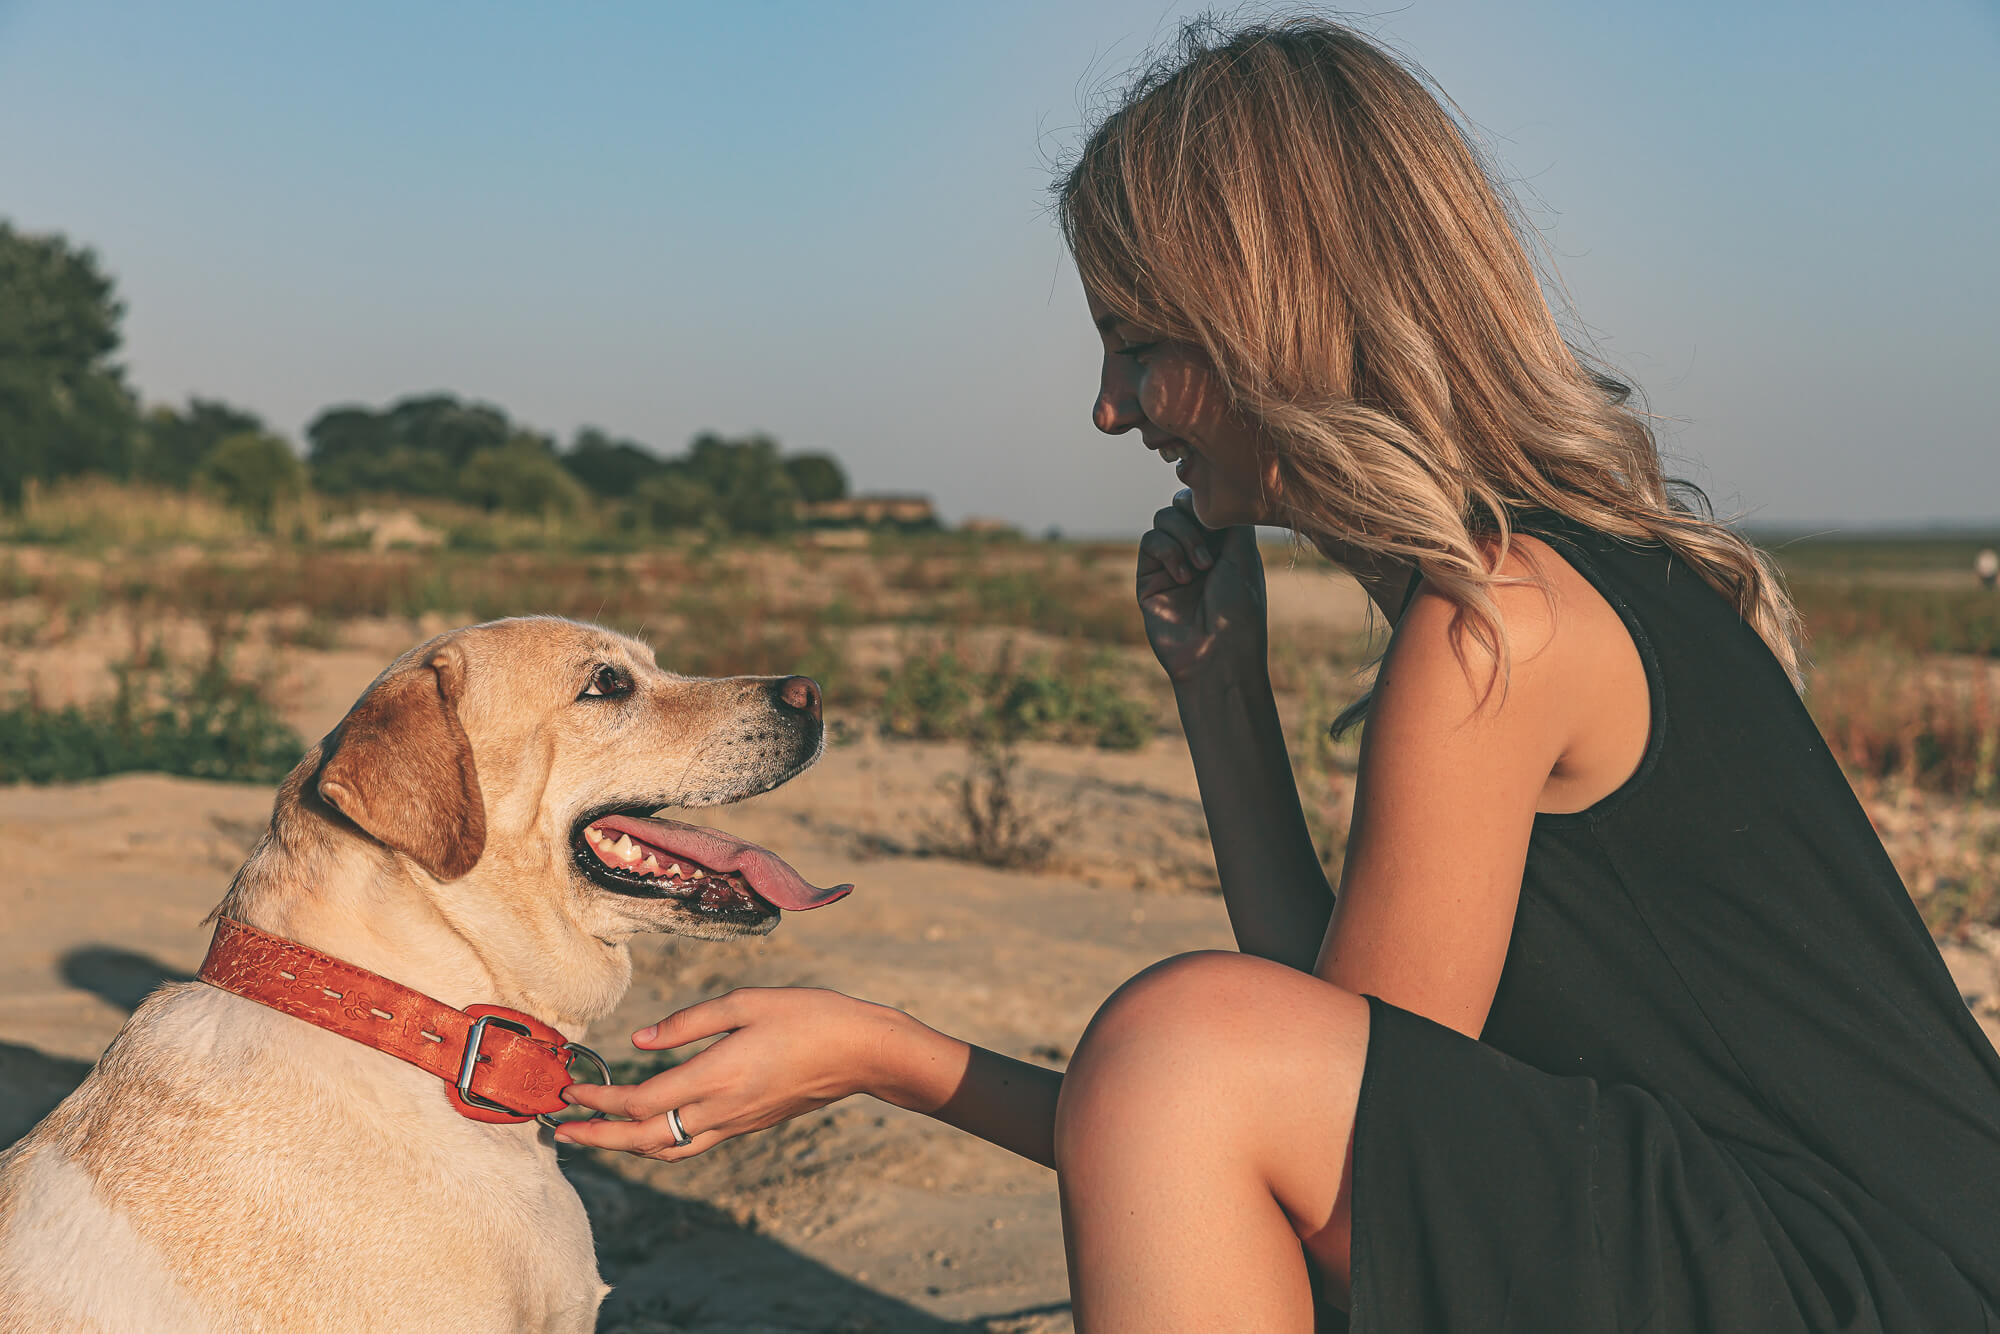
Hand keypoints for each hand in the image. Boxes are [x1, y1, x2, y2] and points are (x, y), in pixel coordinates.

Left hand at [553, 987, 901, 1160]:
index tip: (570, 1089)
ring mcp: (735, 1123)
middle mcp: (721, 1110)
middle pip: (644, 1139)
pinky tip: (645, 1128)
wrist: (861, 1053)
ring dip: (624, 1146)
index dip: (600, 1100)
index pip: (642, 1101)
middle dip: (598, 1137)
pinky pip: (690, 1145)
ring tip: (593, 1134)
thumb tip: (639, 1041)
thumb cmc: (808, 1015)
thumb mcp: (746, 1002)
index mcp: (717, 1076)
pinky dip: (657, 1142)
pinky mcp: (747, 1124)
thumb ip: (689, 1021)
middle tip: (560, 1130)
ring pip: (666, 1150)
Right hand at [1137, 488, 1268, 687]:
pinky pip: (1149, 542)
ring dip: (1183, 536)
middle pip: (1181, 505)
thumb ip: (1227, 518)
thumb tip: (1207, 493)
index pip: (1206, 505)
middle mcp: (1196, 552)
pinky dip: (1167, 551)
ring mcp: (1171, 565)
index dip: (1208, 503)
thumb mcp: (1243, 555)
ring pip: (1162, 518)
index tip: (1220, 515)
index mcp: (1224, 547)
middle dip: (1194, 516)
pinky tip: (1183, 577)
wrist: (1217, 654)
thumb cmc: (1239, 609)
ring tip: (1200, 568)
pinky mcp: (1148, 579)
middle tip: (1209, 544)